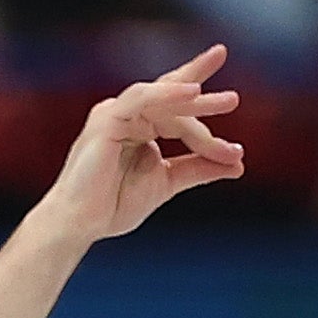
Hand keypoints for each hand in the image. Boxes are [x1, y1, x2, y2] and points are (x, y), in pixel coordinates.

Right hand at [51, 44, 244, 245]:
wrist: (79, 224)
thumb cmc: (112, 205)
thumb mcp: (167, 183)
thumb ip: (198, 169)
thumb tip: (238, 164)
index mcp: (140, 126)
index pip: (179, 114)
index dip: (207, 125)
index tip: (235, 145)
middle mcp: (128, 114)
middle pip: (173, 98)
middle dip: (205, 96)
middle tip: (234, 93)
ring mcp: (116, 113)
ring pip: (164, 99)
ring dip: (197, 102)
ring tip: (229, 103)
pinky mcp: (108, 118)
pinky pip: (142, 97)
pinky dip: (168, 94)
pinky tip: (193, 93)